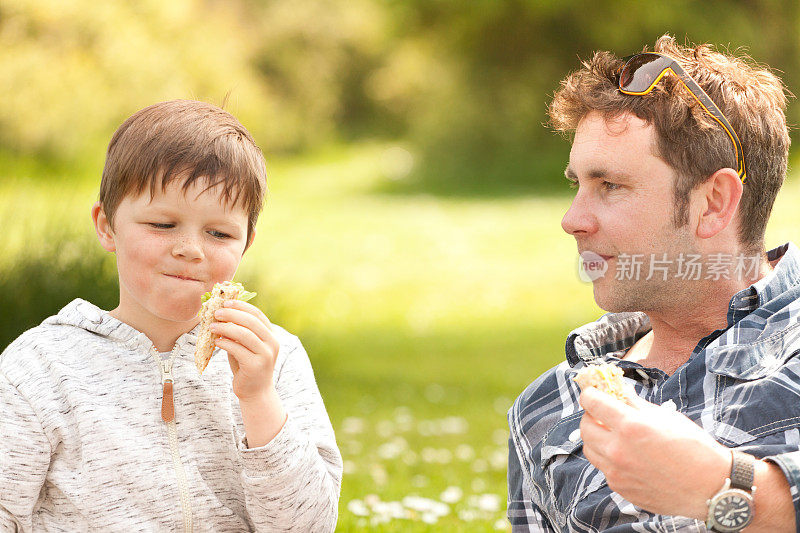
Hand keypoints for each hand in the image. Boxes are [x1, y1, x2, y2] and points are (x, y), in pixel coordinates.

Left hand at [209, 299, 279, 401]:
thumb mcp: (245, 346)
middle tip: (216, 312)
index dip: (241, 306)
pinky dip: (225, 343)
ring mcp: (266, 354)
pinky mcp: (256, 365)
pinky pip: (238, 349)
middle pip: (251, 322)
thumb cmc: (247, 365)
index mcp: (271, 335)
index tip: (226, 302)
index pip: (257, 314)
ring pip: (244, 334)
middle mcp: (272, 343)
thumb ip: (238, 332)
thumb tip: (221, 315)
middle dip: (232, 314)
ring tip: (212, 326)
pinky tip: (216, 341)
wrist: (255, 392)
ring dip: (226, 328)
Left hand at [579, 386, 730, 518]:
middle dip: (591, 416)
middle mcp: (619, 450)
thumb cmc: (694, 447)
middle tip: (602, 413)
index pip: (592, 403)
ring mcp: (618, 473)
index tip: (592, 392)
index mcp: (631, 426)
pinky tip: (627, 455)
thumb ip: (635, 404)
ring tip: (613, 434)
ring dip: (596, 438)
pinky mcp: (621, 488)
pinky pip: (604, 468)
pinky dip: (609, 459)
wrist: (712, 487)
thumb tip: (617, 390)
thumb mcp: (665, 416)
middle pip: (585, 427)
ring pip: (590, 450)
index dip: (590, 394)